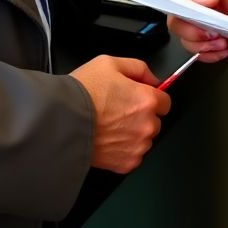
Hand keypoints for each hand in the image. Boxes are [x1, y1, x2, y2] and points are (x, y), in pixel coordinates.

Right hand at [70, 55, 170, 172]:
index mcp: (147, 100)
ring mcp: (137, 146)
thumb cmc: (82, 92)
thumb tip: (152, 79)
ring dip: (133, 134)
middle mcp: (147, 125)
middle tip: (118, 111)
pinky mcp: (126, 164)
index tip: (138, 98)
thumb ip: (138, 68)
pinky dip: (123, 150)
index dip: (151, 97)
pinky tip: (107, 138)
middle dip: (141, 116)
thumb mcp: (110, 63)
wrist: (62, 121)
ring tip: (109, 125)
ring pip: (143, 139)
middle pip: (155, 121)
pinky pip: (132, 155)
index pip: (165, 101)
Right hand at [167, 0, 227, 62]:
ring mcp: (205, 33)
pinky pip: (203, 56)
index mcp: (196, 1)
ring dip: (206, 48)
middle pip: (180, 32)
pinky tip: (226, 50)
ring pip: (190, 46)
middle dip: (196, 38)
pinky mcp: (215, 46)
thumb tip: (199, 0)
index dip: (184, 23)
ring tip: (224, 42)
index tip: (203, 26)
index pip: (176, 13)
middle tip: (215, 36)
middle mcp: (197, 17)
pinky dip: (213, 56)